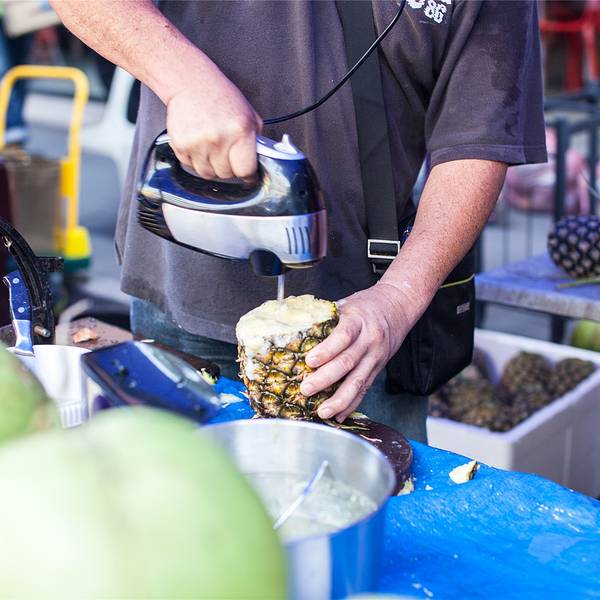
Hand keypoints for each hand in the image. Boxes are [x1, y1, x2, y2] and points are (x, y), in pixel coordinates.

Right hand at [166, 69, 262, 179]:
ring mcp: (198, 143)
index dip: (247, 175)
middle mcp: (218, 139)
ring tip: (212, 147)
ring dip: (211, 166)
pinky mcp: (180, 145)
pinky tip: (199, 143)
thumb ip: (256, 141)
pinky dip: (195, 159)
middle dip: (228, 168)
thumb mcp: (249, 115)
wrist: (191, 83)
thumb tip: (259, 163)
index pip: (245, 170)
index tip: (247, 175)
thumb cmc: (221, 97)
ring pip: (207, 174)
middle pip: (226, 175)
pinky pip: (190, 165)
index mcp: (240, 131)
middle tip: (227, 153)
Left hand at [299, 283, 413, 422]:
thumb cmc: (366, 305)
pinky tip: (339, 415)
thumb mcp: (346, 303)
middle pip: (348, 362)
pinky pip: (365, 389)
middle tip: (306, 389)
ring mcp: (375, 356)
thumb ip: (325, 317)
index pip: (343, 336)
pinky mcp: (378, 368)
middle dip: (325, 379)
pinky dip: (352, 404)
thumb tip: (295, 329)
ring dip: (339, 399)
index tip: (310, 360)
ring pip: (358, 381)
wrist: (398, 306)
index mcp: (358, 320)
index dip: (327, 350)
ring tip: (322, 411)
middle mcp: (369, 340)